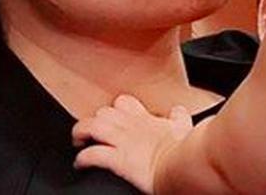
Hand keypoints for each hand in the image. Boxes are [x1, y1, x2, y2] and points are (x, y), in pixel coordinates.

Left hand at [72, 94, 192, 192]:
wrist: (185, 164)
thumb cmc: (186, 149)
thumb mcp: (184, 128)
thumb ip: (179, 118)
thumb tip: (179, 110)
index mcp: (145, 119)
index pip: (124, 103)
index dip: (114, 110)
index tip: (112, 119)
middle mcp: (131, 127)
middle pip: (104, 112)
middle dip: (95, 121)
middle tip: (92, 133)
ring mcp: (123, 142)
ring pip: (92, 126)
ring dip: (81, 132)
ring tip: (79, 141)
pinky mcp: (118, 159)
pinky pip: (92, 154)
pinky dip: (82, 158)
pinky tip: (80, 163)